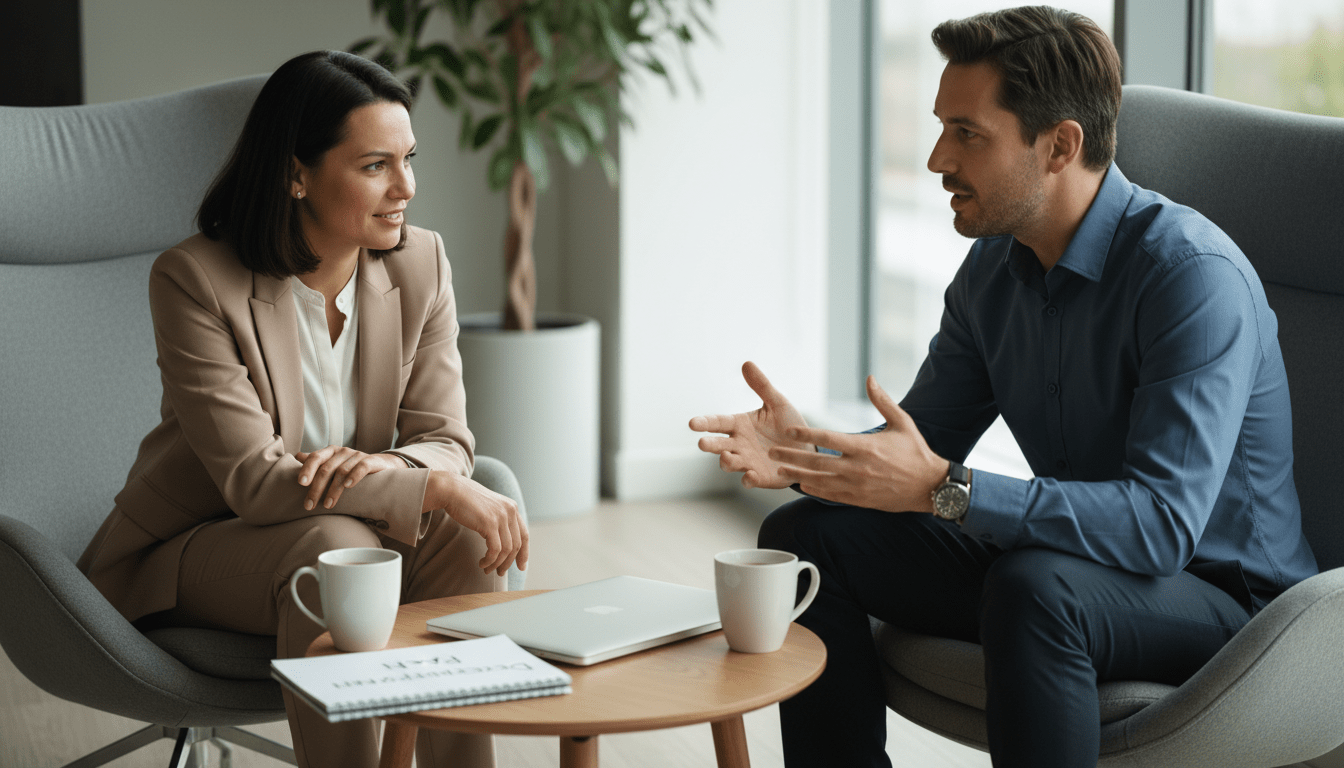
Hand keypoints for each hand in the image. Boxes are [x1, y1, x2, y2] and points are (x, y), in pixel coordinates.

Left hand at [295, 447, 403, 510]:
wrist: (381, 466)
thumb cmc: (351, 468)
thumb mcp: (333, 464)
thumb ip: (317, 462)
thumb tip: (297, 456)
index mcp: (330, 451)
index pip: (315, 458)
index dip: (307, 470)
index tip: (300, 484)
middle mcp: (342, 451)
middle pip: (326, 469)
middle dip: (316, 488)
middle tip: (309, 505)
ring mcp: (357, 455)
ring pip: (341, 471)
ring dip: (333, 490)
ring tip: (327, 505)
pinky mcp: (371, 461)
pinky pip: (362, 467)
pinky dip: (354, 476)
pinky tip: (348, 486)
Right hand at [426, 472, 528, 575]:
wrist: (451, 490)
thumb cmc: (466, 501)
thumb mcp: (489, 508)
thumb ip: (498, 519)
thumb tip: (503, 542)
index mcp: (512, 507)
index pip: (524, 534)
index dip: (524, 553)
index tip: (521, 566)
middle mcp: (510, 511)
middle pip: (517, 545)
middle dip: (509, 562)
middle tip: (499, 572)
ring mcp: (501, 516)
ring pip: (506, 550)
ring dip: (497, 563)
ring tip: (487, 569)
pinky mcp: (490, 523)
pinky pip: (495, 550)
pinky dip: (490, 560)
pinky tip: (481, 563)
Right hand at [689, 361, 812, 488]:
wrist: (807, 449)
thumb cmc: (789, 425)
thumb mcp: (777, 403)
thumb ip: (762, 386)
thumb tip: (746, 363)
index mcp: (740, 425)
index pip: (717, 422)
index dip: (704, 422)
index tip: (692, 423)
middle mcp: (739, 444)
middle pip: (718, 445)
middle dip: (710, 444)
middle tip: (702, 443)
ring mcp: (747, 462)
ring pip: (729, 463)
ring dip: (726, 461)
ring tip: (727, 457)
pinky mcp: (760, 477)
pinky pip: (750, 480)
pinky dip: (748, 479)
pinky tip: (750, 476)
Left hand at [768, 376, 948, 512]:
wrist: (930, 486)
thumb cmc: (916, 452)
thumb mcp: (902, 423)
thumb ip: (882, 401)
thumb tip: (870, 378)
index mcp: (865, 446)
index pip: (828, 438)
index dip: (806, 434)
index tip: (789, 430)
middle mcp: (858, 467)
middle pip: (817, 461)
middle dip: (792, 457)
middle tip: (773, 452)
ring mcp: (857, 486)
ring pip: (820, 481)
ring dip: (798, 475)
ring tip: (780, 470)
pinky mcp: (860, 499)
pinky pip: (832, 495)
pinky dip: (815, 490)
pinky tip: (802, 484)